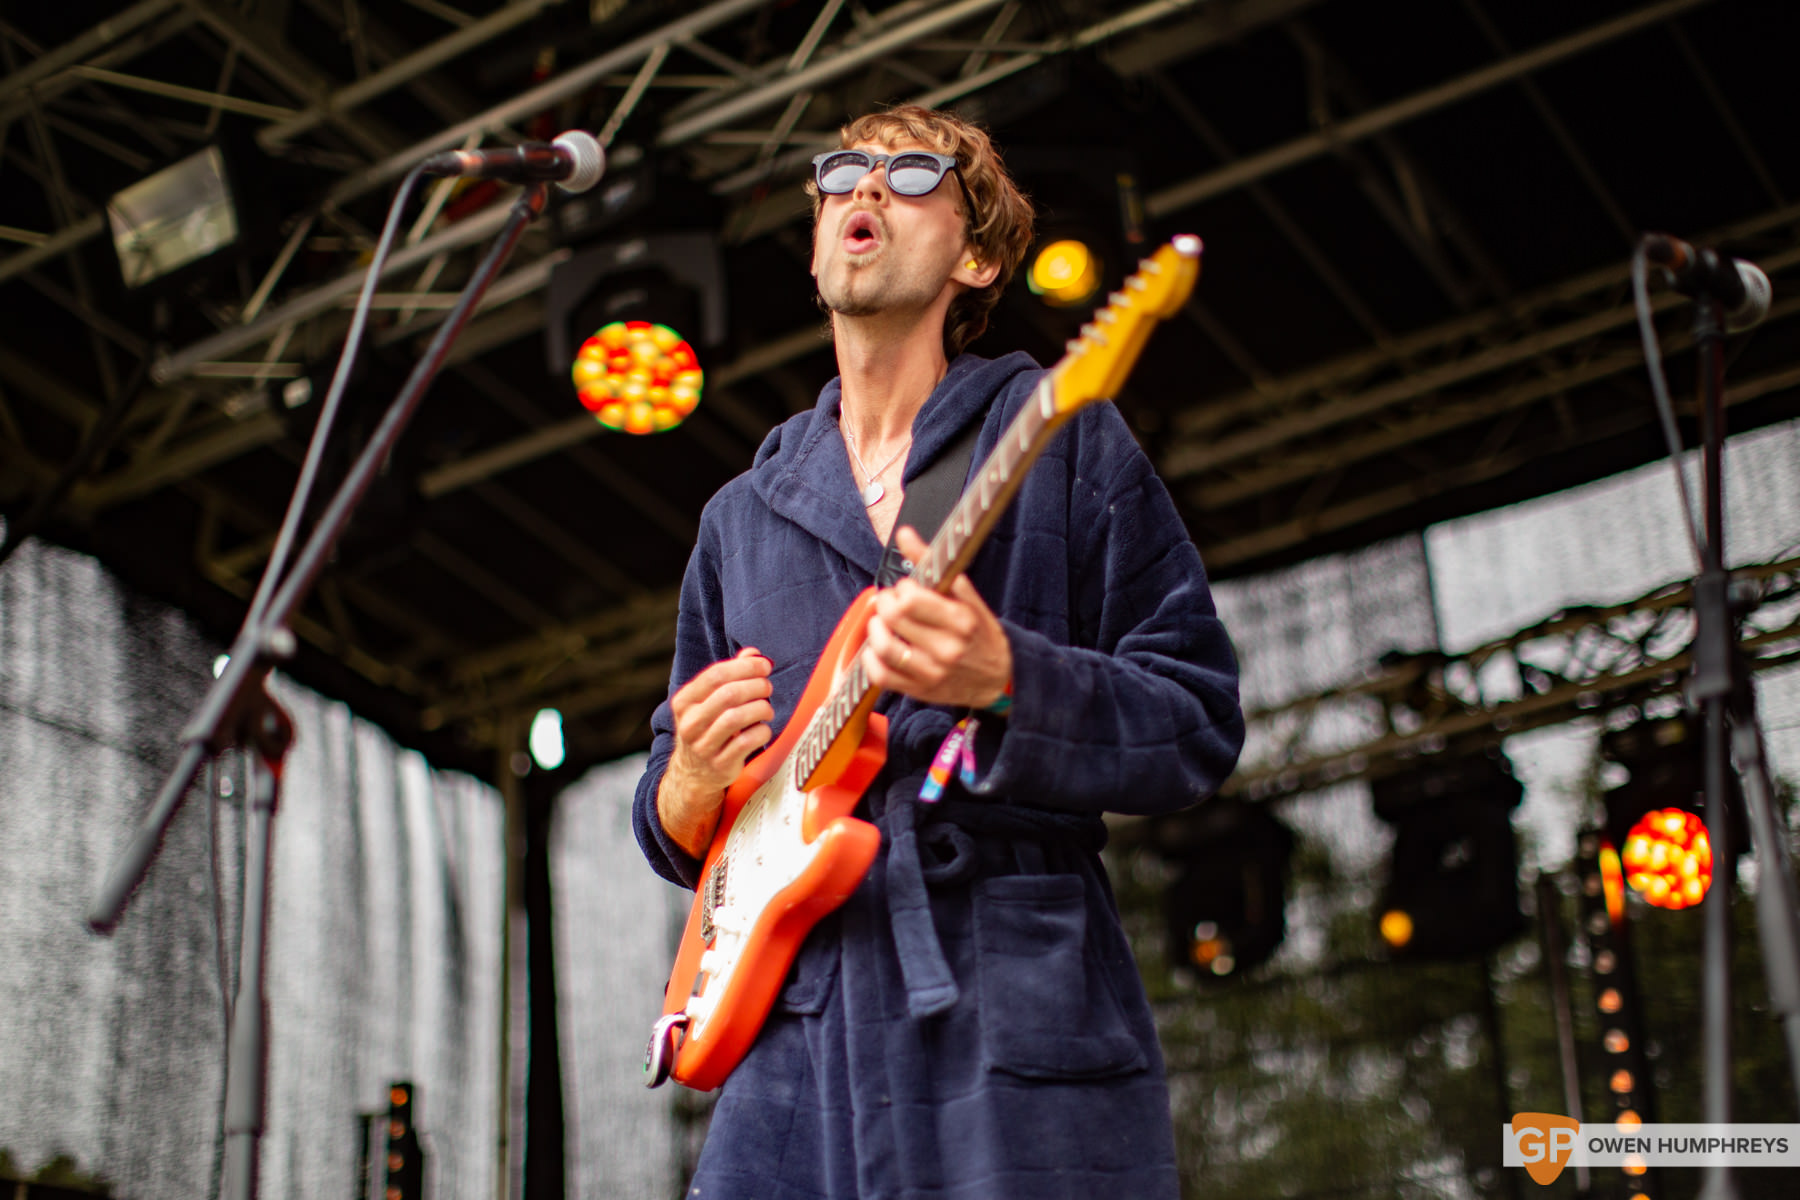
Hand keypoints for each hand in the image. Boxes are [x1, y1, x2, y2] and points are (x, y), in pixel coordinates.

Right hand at [657, 647, 773, 857]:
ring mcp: (703, 746)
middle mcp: (689, 724)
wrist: (694, 775)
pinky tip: (763, 729)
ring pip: (737, 717)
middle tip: (768, 686)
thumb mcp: (710, 701)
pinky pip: (747, 742)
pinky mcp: (720, 765)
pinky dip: (762, 731)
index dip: (745, 667)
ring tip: (767, 708)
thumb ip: (731, 675)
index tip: (764, 666)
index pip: (715, 675)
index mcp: (684, 702)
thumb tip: (754, 654)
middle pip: (729, 694)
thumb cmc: (708, 729)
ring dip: (761, 708)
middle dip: (756, 686)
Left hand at [863, 526, 1011, 708]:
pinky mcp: (919, 691)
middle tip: (891, 602)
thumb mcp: (967, 596)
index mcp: (960, 621)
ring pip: (884, 648)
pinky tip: (878, 648)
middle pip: (894, 619)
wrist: (999, 677)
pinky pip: (882, 676)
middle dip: (885, 603)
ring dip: (875, 629)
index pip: (911, 599)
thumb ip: (934, 563)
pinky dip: (871, 659)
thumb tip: (904, 535)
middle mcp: (946, 649)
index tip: (907, 589)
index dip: (901, 589)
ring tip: (882, 623)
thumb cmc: (980, 633)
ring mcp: (932, 673)